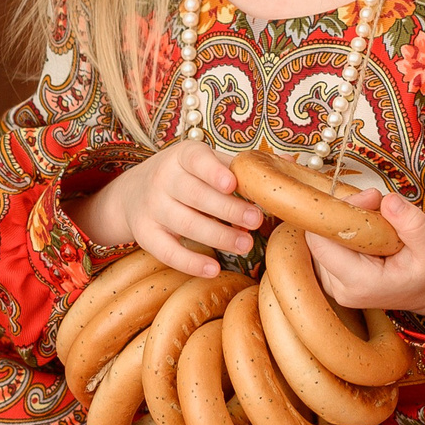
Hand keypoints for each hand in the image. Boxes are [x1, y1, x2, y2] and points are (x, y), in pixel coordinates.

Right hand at [66, 142, 264, 277]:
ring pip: (185, 223)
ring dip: (218, 236)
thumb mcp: (209, 162)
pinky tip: (213, 269)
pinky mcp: (145, 234)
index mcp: (184, 156)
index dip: (213, 172)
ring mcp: (152, 207)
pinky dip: (190, 262)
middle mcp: (163, 178)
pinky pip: (167, 251)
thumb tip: (291, 161)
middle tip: (257, 221)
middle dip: (228, 209)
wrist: (133, 192)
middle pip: (195, 195)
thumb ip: (243, 165)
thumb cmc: (187, 176)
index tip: (232, 184)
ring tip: (246, 245)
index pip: (197, 160)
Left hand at [306, 189, 424, 319]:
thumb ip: (413, 224)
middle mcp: (337, 287)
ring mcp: (329, 283)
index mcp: (358, 283)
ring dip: (345, 221)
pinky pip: (324, 242)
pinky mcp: (327, 275)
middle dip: (344, 213)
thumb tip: (387, 200)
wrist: (421, 291)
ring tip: (377, 224)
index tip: (368, 199)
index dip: (338, 212)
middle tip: (376, 204)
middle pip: (319, 237)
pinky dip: (342, 230)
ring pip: (321, 237)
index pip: (321, 242)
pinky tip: (366, 233)